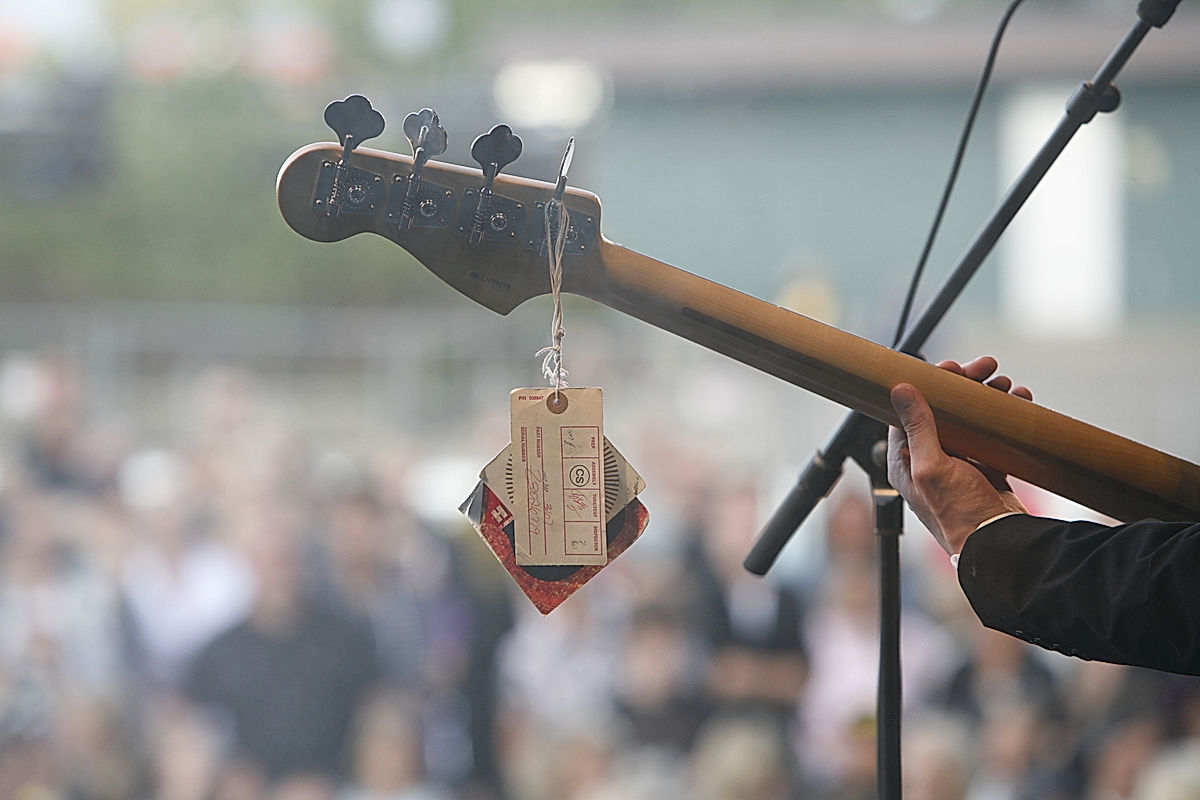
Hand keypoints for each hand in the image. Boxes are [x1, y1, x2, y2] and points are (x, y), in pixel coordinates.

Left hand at [887, 356, 1031, 555]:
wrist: (997, 546)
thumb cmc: (958, 513)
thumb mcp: (932, 467)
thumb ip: (919, 428)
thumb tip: (900, 390)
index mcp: (905, 458)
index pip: (911, 410)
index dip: (930, 385)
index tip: (952, 368)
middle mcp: (928, 458)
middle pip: (943, 408)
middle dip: (966, 385)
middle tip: (987, 366)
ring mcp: (957, 463)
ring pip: (969, 418)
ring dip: (987, 397)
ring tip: (1007, 384)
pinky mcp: (983, 468)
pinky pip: (991, 434)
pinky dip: (1003, 417)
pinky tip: (1020, 401)